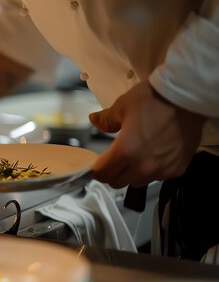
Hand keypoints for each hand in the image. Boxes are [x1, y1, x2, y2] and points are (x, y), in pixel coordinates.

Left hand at [89, 80, 205, 187]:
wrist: (189, 99)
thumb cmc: (153, 100)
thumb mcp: (123, 106)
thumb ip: (106, 120)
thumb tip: (93, 120)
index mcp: (125, 152)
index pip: (102, 174)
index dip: (96, 169)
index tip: (98, 161)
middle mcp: (143, 167)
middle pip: (117, 182)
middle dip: (112, 172)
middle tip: (115, 158)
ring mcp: (162, 170)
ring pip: (137, 182)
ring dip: (132, 173)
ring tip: (136, 156)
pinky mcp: (177, 170)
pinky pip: (157, 177)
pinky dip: (152, 171)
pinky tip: (155, 155)